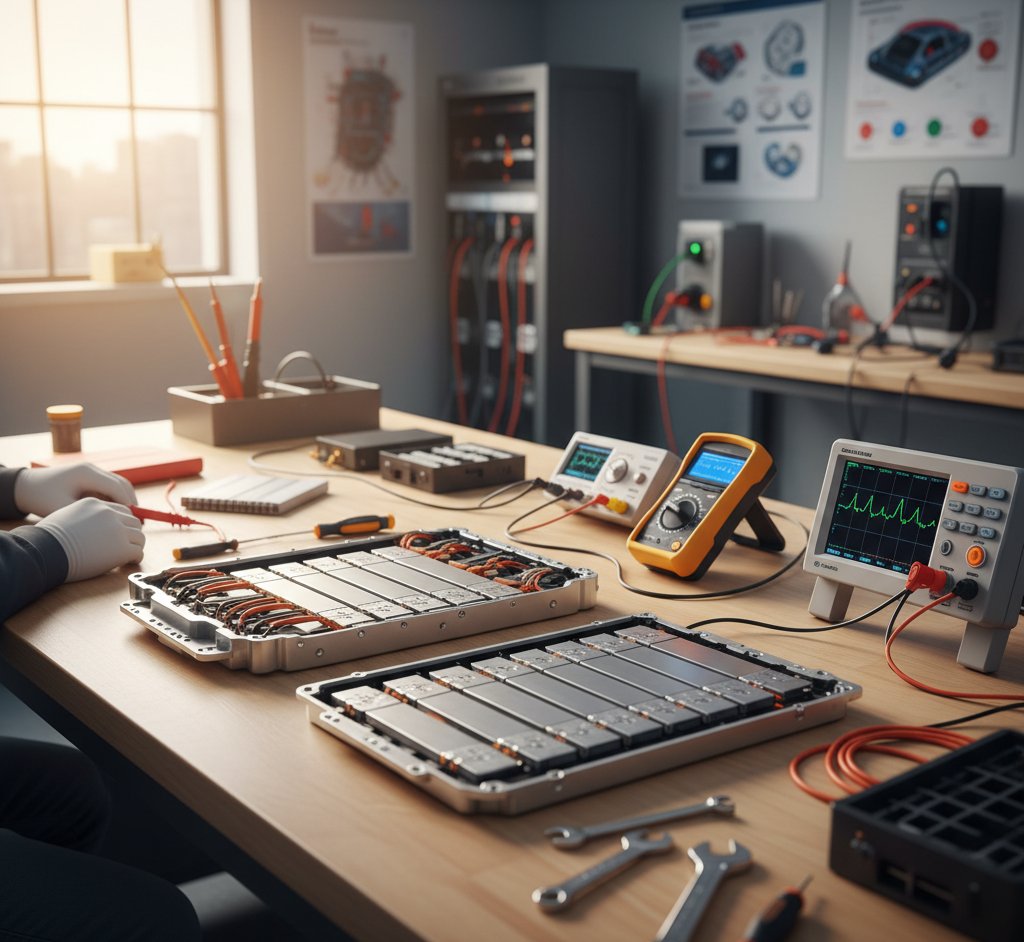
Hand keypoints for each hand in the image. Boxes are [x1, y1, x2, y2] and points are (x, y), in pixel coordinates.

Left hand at [14, 464, 136, 516]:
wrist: (25, 486)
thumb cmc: (41, 497)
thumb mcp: (64, 509)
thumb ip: (89, 514)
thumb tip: (114, 522)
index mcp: (86, 473)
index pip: (117, 487)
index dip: (129, 505)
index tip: (136, 522)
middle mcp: (92, 469)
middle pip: (122, 483)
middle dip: (132, 502)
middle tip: (138, 521)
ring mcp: (91, 471)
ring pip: (117, 485)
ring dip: (124, 500)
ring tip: (129, 519)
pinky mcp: (88, 476)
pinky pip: (108, 487)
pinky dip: (114, 499)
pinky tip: (114, 514)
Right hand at [36, 498, 144, 580]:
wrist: (47, 550)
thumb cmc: (48, 538)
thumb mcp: (65, 515)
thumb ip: (84, 517)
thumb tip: (89, 528)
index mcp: (96, 504)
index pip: (120, 511)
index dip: (122, 523)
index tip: (121, 533)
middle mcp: (109, 514)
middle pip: (133, 522)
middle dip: (132, 533)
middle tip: (128, 544)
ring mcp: (118, 530)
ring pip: (139, 537)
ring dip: (135, 546)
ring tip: (129, 555)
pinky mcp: (122, 548)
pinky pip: (137, 552)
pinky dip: (135, 558)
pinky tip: (128, 562)